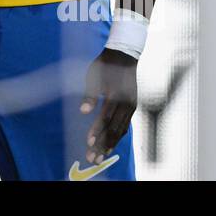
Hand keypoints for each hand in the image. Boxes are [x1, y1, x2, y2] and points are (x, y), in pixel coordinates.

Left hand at [80, 48, 137, 163]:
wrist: (124, 56)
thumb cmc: (105, 65)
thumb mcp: (93, 76)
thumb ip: (89, 95)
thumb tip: (83, 111)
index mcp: (116, 95)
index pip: (106, 117)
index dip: (97, 131)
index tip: (88, 142)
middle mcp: (126, 103)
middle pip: (114, 128)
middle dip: (103, 145)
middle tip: (93, 159)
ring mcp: (131, 106)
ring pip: (121, 130)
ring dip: (110, 144)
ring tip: (100, 157)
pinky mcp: (132, 107)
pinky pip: (125, 126)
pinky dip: (117, 137)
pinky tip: (110, 145)